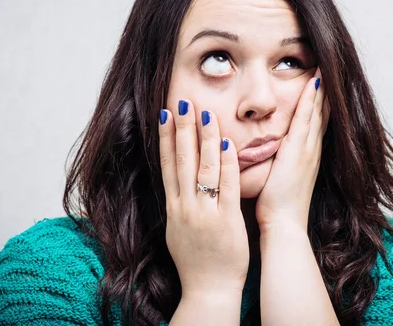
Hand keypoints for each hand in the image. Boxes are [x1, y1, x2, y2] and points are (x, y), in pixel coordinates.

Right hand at [159, 99, 249, 296]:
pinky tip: (227, 144)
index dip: (166, 138)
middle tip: (183, 102)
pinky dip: (226, 165)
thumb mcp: (178, 230)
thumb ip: (179, 204)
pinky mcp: (226, 220)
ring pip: (203, 168)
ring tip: (206, 114)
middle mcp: (185, 207)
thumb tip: (177, 183)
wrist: (208, 291)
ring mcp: (204, 213)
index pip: (168, 165)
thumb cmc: (195, 262)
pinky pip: (226, 187)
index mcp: (173, 208)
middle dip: (182, 129)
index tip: (165, 114)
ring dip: (205, 139)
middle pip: (182, 160)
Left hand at [255, 67, 330, 232]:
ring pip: (316, 111)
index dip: (318, 102)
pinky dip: (311, 100)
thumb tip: (269, 154)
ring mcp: (308, 150)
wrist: (283, 226)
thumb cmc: (277, 208)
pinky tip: (314, 82)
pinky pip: (306, 119)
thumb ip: (276, 164)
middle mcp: (311, 150)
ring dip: (320, 89)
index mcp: (306, 156)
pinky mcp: (299, 152)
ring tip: (324, 66)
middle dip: (323, 90)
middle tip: (327, 67)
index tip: (319, 83)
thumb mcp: (279, 180)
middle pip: (320, 113)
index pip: (313, 123)